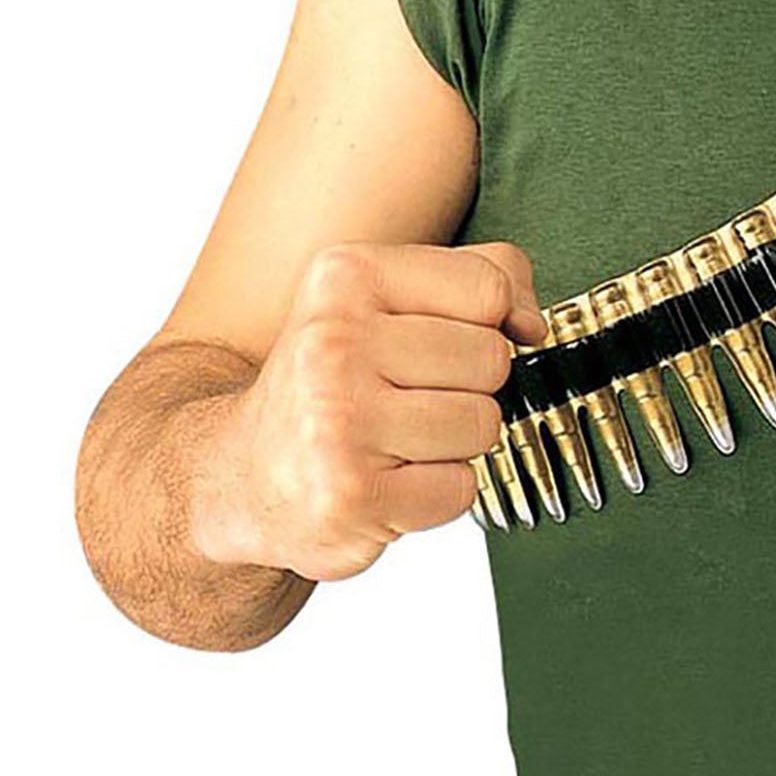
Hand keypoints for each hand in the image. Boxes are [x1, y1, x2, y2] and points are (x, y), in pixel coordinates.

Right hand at [195, 241, 546, 581]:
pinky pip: (461, 489)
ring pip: (483, 425)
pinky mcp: (348, 498)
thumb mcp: (395, 295)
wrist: (241, 475)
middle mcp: (332, 344)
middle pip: (492, 360)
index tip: (443, 339)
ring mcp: (336, 424)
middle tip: (408, 397)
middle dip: (469, 386)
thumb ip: (487, 276)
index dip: (488, 321)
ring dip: (456, 443)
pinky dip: (438, 493)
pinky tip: (387, 481)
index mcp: (346, 277)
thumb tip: (534, 326)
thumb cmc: (337, 377)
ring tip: (397, 439)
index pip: (489, 287)